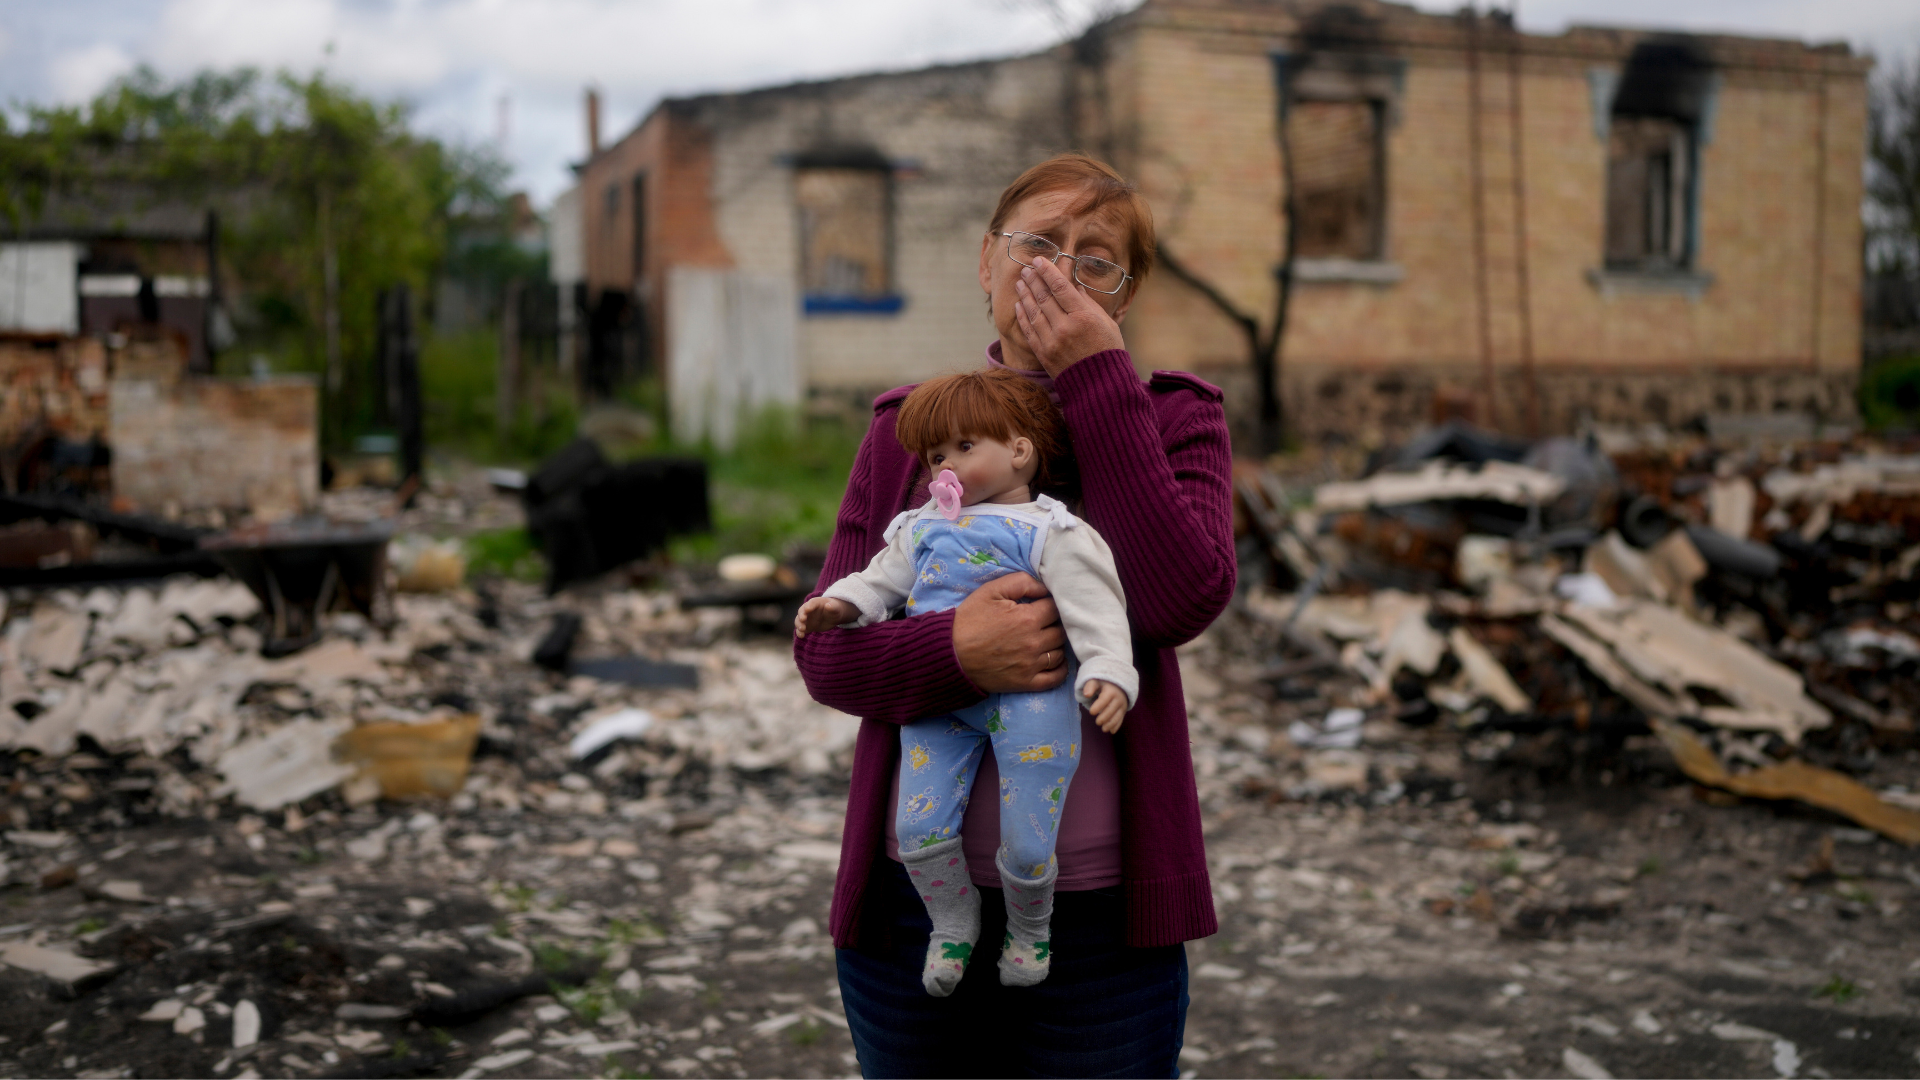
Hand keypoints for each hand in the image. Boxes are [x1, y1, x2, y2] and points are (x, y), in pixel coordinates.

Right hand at [794, 596, 857, 637]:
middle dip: (801, 616)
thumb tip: (828, 605)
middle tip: (803, 620)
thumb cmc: (834, 609)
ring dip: (799, 625)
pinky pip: (801, 629)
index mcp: (815, 602)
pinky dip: (800, 632)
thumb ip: (832, 607)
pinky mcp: (807, 626)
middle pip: (802, 611)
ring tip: (802, 629)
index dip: (809, 606)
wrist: (834, 616)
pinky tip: (801, 636)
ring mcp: (807, 618)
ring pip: (799, 621)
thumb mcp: (835, 607)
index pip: (811, 603)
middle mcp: (808, 610)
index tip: (808, 610)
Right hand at [952, 573, 1067, 693]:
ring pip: (1060, 652)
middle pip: (1061, 630)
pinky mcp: (1026, 682)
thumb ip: (1022, 582)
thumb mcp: (991, 590)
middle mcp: (1034, 642)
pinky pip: (1055, 678)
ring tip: (1044, 639)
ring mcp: (1031, 665)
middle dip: (1053, 624)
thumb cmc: (970, 620)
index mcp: (1027, 618)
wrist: (950, 653)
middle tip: (1042, 622)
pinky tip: (1054, 661)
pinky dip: (1060, 669)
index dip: (1048, 604)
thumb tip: (1045, 588)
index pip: (1055, 608)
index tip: (1040, 606)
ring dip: (1056, 644)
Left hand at [1013, 256, 1126, 377]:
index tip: (1039, 260)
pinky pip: (1029, 330)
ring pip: (1033, 311)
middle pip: (1044, 296)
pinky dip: (1023, 315)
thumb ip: (1089, 303)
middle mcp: (1065, 327)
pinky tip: (1019, 304)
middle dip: (1033, 279)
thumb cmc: (1108, 351)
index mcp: (1083, 316)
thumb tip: (1075, 287)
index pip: (1060, 287)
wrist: (1100, 385)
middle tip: (1026, 269)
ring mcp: (1052, 341)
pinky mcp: (1043, 354)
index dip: (1047, 271)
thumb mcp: (1106, 323)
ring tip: (1020, 282)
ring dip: (1024, 294)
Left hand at [1081, 679, 1125, 733]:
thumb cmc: (1104, 683)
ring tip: (1103, 729)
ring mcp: (1122, 705)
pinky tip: (1111, 731)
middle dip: (1104, 718)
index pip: (1104, 700)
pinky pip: (1121, 719)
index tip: (1091, 712)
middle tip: (1097, 722)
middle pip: (1111, 710)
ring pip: (1117, 716)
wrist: (1119, 684)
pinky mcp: (1123, 711)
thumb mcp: (1096, 681)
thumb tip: (1086, 695)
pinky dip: (1117, 726)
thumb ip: (1090, 687)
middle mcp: (1118, 699)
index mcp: (1110, 691)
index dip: (1098, 707)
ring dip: (1111, 724)